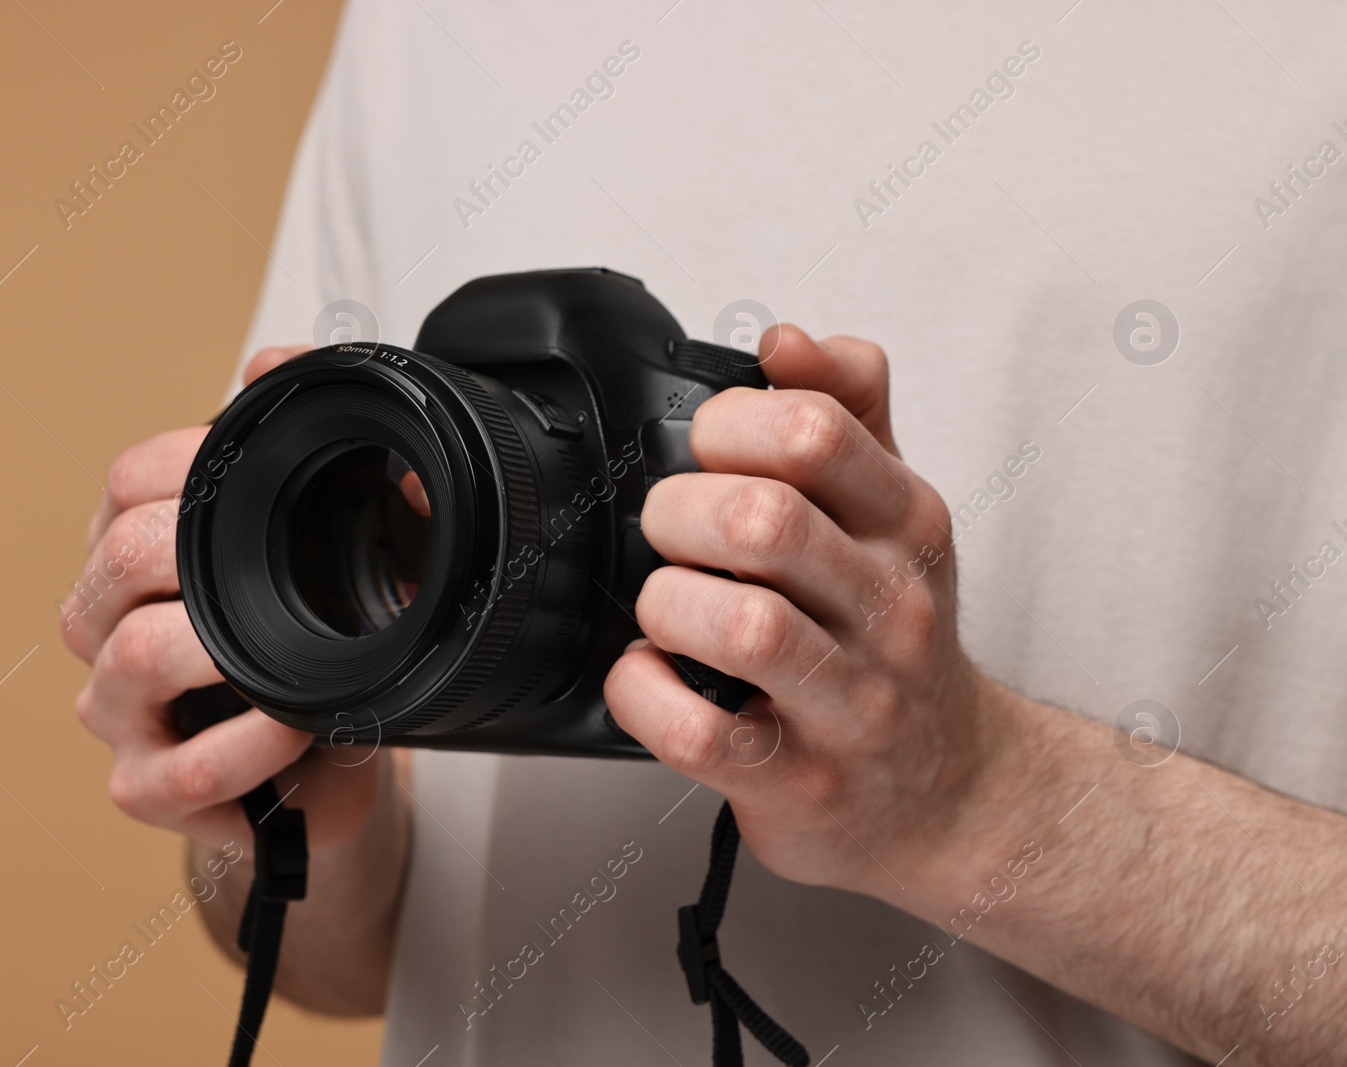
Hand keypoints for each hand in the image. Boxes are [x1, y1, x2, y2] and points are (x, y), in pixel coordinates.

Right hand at [62, 345, 380, 850]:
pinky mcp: (148, 787)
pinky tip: (294, 729)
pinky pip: (179, 768)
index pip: (130, 480)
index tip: (279, 472)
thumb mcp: (317, 538)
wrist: (328, 762)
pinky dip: (245, 745)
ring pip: (130, 657)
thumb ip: (287, 440)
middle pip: (118, 560)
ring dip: (221, 650)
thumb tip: (273, 363)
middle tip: (293, 564)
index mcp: (138, 550)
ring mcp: (121, 709)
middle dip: (204, 553)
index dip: (198, 460)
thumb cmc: (311, 644)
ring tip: (298, 656)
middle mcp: (110, 623)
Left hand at [605, 325, 1008, 896]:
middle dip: (680, 513)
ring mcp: (850, 703)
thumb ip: (847, 409)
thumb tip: (785, 337)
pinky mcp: (798, 780)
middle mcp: (890, 610)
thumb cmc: (895, 639)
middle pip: (763, 519)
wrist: (951, 790)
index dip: (730, 425)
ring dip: (667, 603)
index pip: (816, 431)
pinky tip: (651, 675)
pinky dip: (646, 694)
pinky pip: (698, 731)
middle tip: (671, 533)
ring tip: (668, 607)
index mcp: (908, 525)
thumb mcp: (894, 512)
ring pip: (736, 625)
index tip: (708, 451)